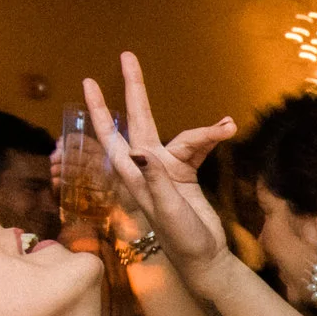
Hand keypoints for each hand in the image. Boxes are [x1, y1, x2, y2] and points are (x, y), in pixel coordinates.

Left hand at [81, 54, 236, 285]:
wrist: (203, 258)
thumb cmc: (181, 239)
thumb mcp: (166, 211)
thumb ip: (155, 180)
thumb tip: (141, 149)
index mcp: (134, 174)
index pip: (111, 135)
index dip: (100, 108)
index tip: (89, 82)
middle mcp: (148, 167)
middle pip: (139, 120)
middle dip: (134, 89)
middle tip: (128, 57)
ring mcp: (168, 170)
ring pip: (182, 136)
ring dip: (206, 130)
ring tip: (228, 126)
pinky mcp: (186, 175)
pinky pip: (198, 148)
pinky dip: (212, 140)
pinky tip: (227, 132)